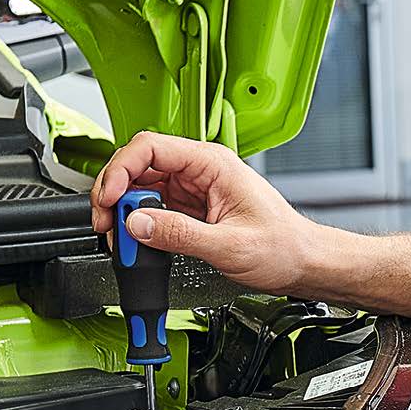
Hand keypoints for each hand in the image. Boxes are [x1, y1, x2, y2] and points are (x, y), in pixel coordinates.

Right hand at [90, 131, 315, 291]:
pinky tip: (136, 239)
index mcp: (213, 163)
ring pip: (143, 187)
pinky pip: (155, 207)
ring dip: (124, 209)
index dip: (120, 169)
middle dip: (115, 192)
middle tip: (106, 224)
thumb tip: (137, 224)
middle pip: (139, 165)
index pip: (150, 146)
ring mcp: (195, 188)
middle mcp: (201, 170)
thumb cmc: (283, 247)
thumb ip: (180, 234)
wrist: (303, 263)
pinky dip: (138, 222)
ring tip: (118, 236)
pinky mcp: (193, 208)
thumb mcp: (230, 245)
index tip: (109, 199)